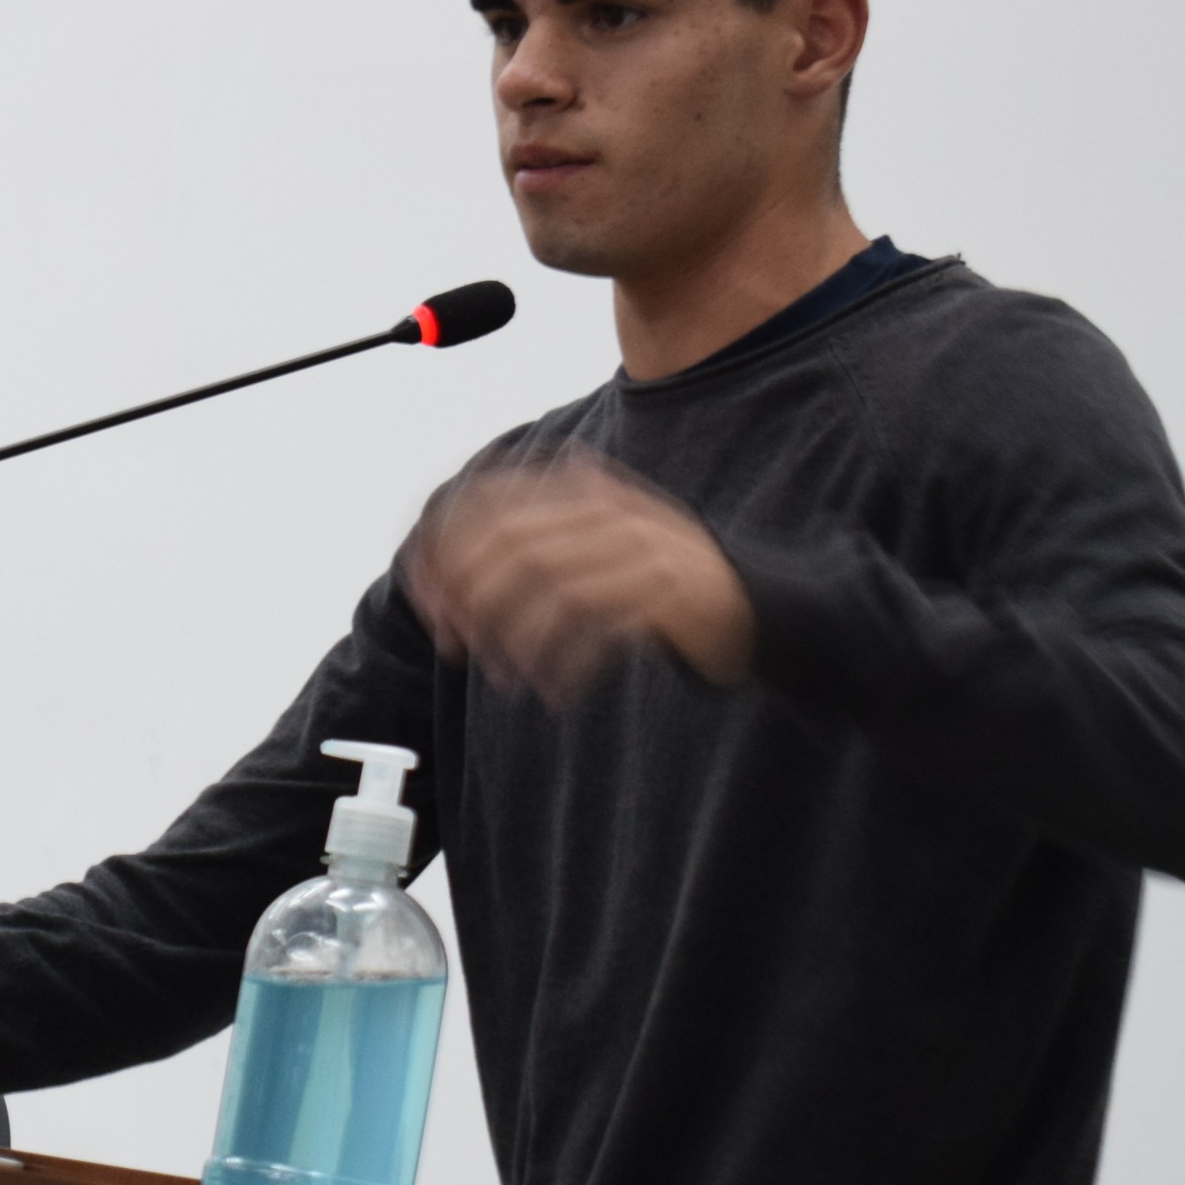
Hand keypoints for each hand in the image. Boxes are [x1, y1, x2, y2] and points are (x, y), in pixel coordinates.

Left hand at [405, 449, 754, 703]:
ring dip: (514, 637)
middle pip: (511, 543)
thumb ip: (533, 550)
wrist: (757, 608)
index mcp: (586, 492)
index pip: (491, 503)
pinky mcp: (666, 594)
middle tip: (454, 645)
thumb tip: (446, 579)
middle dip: (468, 597)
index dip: (446, 550)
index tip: (427, 602)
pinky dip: (564, 662)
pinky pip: (594, 625)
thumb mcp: (594, 552)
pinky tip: (555, 692)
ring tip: (506, 677)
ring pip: (548, 584)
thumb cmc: (659, 589)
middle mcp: (610, 511)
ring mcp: (641, 548)